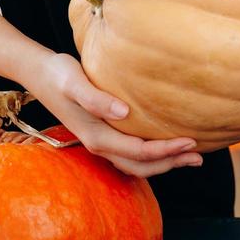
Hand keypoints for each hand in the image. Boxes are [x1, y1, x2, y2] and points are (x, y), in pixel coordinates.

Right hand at [19, 51, 202, 176]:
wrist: (39, 73)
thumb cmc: (59, 74)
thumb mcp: (75, 83)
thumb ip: (97, 99)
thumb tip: (124, 113)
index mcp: (97, 137)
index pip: (139, 152)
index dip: (167, 150)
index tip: (191, 141)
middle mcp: (99, 144)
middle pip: (141, 165)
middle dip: (171, 163)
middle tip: (199, 156)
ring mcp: (100, 141)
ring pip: (136, 163)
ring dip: (164, 162)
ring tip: (189, 155)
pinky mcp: (102, 133)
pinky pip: (130, 153)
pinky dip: (151, 154)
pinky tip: (164, 143)